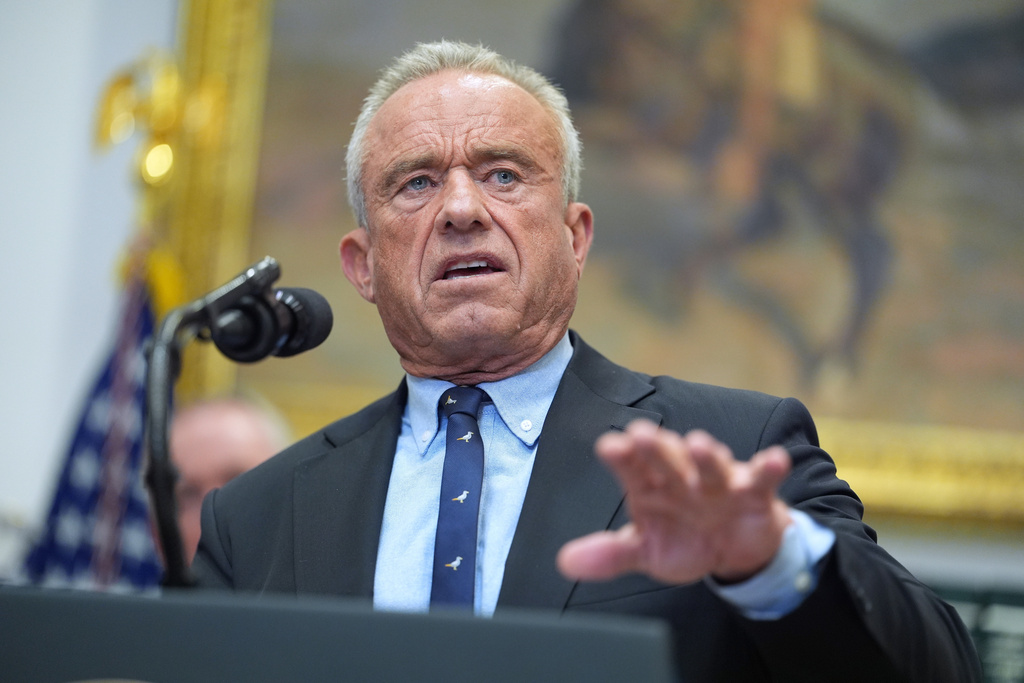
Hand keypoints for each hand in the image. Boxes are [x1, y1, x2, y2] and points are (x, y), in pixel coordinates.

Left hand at [557, 420, 792, 584]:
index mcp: (650, 486)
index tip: (609, 446)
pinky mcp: (753, 492)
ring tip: (699, 444)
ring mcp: (718, 482)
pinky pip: (762, 478)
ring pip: (711, 465)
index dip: (621, 457)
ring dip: (707, 456)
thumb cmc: (684, 538)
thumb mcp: (646, 550)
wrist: (734, 549)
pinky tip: (774, 460)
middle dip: (657, 448)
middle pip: (668, 460)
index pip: (632, 468)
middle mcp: (682, 477)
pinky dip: (769, 468)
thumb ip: (610, 554)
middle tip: (642, 435)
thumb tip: (566, 562)